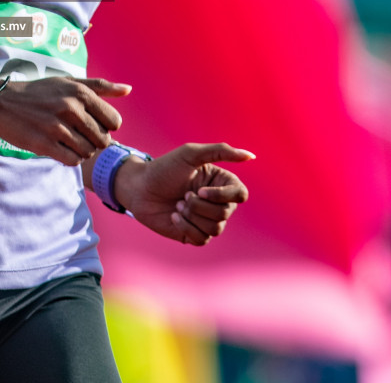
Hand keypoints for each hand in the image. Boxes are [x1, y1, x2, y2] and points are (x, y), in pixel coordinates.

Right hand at [0, 76, 130, 165]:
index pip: (114, 121)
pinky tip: (61, 149)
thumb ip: (100, 86)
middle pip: (103, 140)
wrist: (1, 103)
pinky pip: (72, 161)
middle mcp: (70, 108)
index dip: (107, 127)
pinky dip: (70, 159)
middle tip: (80, 135)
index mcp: (80, 93)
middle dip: (95, 141)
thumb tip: (129, 90)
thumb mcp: (69, 83)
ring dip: (82, 151)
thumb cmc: (39, 92)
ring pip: (88, 152)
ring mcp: (57, 127)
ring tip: (69, 141)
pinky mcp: (44, 144)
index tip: (93, 125)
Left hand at [114, 142, 252, 244]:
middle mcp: (218, 202)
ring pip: (215, 228)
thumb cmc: (164, 168)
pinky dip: (186, 227)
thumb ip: (221, 151)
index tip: (200, 190)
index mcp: (221, 183)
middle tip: (182, 195)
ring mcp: (207, 220)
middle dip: (199, 205)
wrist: (139, 188)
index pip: (240, 194)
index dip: (222, 195)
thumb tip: (250, 156)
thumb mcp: (191, 154)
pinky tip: (174, 216)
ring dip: (192, 215)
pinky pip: (202, 239)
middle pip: (225, 213)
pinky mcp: (194, 235)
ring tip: (177, 204)